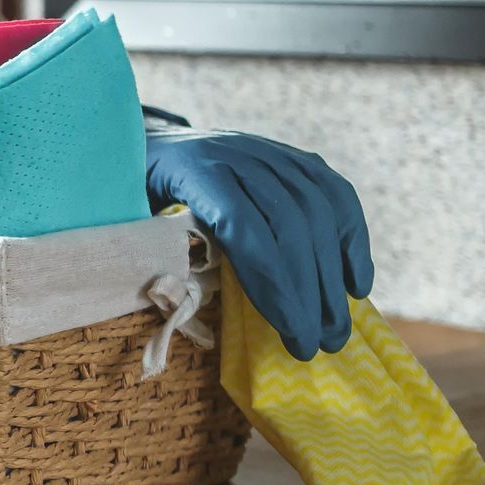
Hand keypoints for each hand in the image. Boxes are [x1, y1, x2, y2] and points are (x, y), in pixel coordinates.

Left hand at [145, 126, 372, 359]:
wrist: (155, 140)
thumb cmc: (137, 190)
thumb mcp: (129, 214)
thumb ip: (152, 248)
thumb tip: (177, 302)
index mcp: (193, 171)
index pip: (244, 228)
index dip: (274, 282)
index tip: (292, 333)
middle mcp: (238, 156)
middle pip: (290, 224)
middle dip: (310, 291)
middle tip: (320, 344)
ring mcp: (270, 153)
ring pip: (318, 212)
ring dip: (333, 275)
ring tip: (336, 327)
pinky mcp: (293, 158)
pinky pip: (334, 195)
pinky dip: (351, 240)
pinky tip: (356, 284)